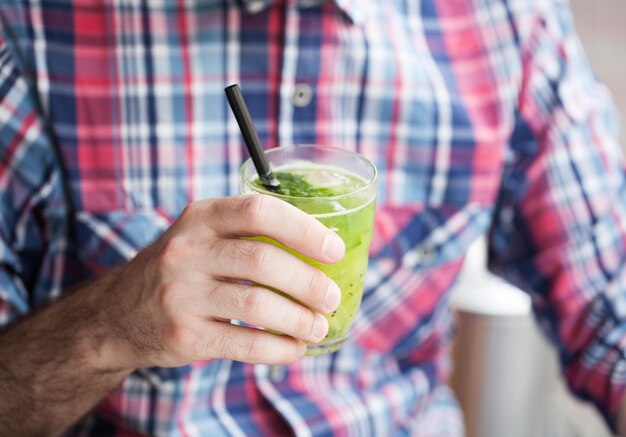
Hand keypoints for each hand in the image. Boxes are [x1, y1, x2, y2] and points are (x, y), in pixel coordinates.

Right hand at [97, 195, 344, 369]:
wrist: (118, 313)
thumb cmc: (182, 268)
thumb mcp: (203, 234)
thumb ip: (249, 233)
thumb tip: (322, 248)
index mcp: (201, 217)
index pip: (259, 211)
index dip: (304, 229)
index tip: (334, 249)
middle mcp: (187, 252)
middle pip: (263, 261)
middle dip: (309, 282)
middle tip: (331, 297)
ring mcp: (181, 296)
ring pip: (258, 306)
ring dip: (300, 320)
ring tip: (318, 326)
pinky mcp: (184, 337)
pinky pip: (245, 345)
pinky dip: (279, 349)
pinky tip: (294, 348)